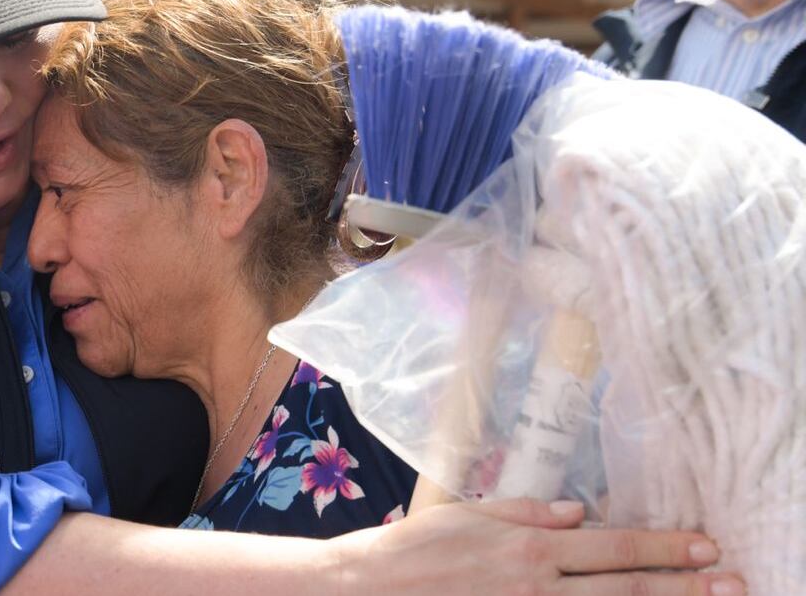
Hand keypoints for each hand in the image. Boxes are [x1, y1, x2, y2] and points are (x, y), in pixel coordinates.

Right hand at [332, 498, 742, 595]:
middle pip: (626, 589)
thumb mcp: (469, 514)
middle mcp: (538, 587)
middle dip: (684, 585)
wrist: (369, 589)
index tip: (704, 545)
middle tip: (731, 582)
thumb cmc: (414, 548)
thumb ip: (526, 513)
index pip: (613, 548)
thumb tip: (577, 513)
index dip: (664, 548)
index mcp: (530, 549)